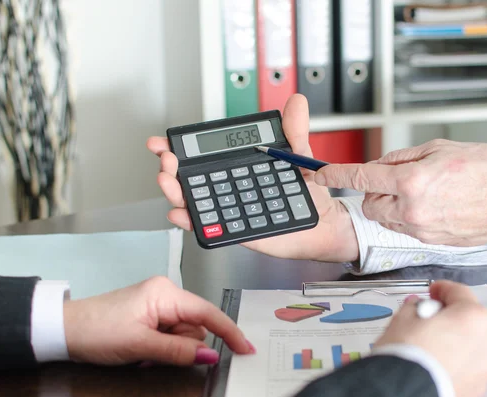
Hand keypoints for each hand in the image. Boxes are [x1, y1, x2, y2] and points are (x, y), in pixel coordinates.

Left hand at [63, 276, 253, 365]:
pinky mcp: (151, 312)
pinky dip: (163, 346)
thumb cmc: (97, 329)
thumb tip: (211, 355)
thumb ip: (179, 351)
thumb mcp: (141, 345)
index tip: (245, 347)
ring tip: (144, 353)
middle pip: (196, 326)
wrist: (65, 329)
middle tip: (155, 355)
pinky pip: (171, 333)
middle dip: (183, 346)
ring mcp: (159, 303)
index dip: (229, 331)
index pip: (207, 313)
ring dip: (170, 349)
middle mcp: (166, 293)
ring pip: (184, 333)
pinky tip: (144, 350)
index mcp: (166, 293)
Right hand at [147, 94, 358, 261]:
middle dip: (170, 168)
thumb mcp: (299, 156)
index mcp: (237, 169)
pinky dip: (191, 221)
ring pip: (193, 201)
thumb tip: (297, 101)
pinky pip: (209, 227)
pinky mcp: (236, 230)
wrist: (323, 225)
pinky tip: (182, 213)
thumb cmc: (308, 193)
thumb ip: (294, 130)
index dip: (179, 149)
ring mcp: (230, 209)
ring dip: (175, 191)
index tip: (163, 141)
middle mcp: (228, 188)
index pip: (202, 157)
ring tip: (168, 181)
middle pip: (189, 178)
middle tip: (167, 160)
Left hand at [315, 139, 486, 245]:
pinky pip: (404, 228)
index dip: (336, 175)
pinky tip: (430, 206)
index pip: (361, 177)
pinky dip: (406, 216)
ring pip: (384, 217)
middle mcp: (412, 209)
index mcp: (413, 181)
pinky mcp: (430, 241)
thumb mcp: (441, 148)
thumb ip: (404, 157)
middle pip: (369, 202)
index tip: (320, 174)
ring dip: (390, 204)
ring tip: (419, 192)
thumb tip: (381, 163)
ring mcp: (421, 229)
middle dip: (374, 191)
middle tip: (395, 180)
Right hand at [375, 280, 486, 396]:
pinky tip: (434, 361)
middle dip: (450, 316)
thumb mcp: (404, 318)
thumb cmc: (409, 355)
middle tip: (428, 317)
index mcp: (474, 318)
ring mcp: (485, 369)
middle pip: (470, 319)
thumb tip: (416, 308)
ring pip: (471, 345)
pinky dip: (454, 361)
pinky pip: (467, 366)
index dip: (441, 289)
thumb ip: (414, 307)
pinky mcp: (477, 388)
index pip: (459, 292)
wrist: (407, 391)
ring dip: (455, 339)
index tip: (432, 291)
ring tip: (429, 343)